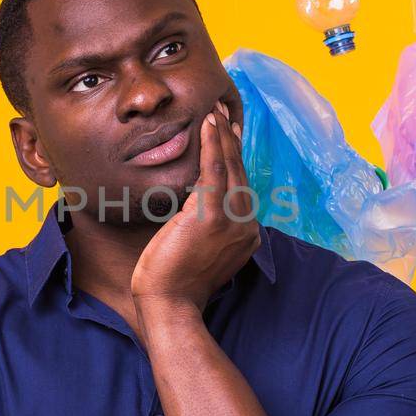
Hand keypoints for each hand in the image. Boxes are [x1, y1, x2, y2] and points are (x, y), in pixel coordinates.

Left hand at [131, 101, 260, 329]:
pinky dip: (213, 145)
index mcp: (244, 233)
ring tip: (214, 111)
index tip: (229, 133)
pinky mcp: (212, 217)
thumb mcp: (197, 248)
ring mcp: (232, 221)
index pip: (239, 186)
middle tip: (222, 111)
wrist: (169, 304)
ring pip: (229, 168)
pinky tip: (209, 126)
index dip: (234, 157)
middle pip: (238, 172)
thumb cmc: (174, 281)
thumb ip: (205, 225)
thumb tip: (193, 203)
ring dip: (222, 136)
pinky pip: (215, 171)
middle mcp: (245, 225)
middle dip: (231, 140)